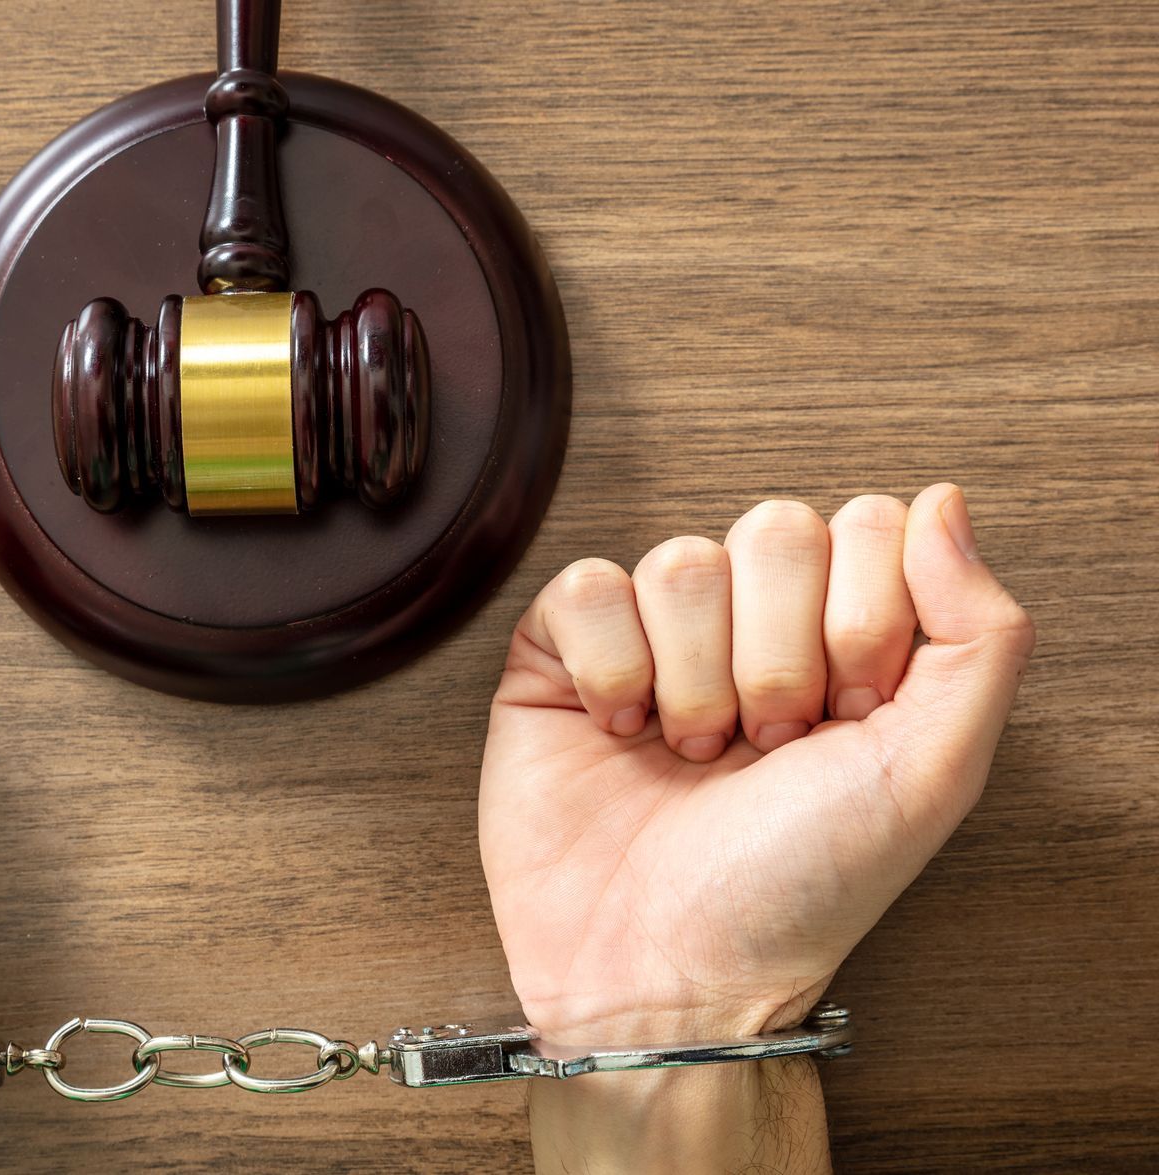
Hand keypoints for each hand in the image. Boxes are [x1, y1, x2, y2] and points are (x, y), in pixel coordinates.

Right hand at [481, 485, 1030, 1169]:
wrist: (662, 970)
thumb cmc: (798, 892)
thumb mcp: (934, 774)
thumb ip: (980, 632)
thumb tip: (943, 501)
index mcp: (849, 643)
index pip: (869, 527)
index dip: (861, 619)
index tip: (849, 717)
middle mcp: (752, 630)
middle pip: (775, 530)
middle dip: (778, 656)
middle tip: (768, 742)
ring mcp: (654, 638)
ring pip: (681, 561)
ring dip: (694, 678)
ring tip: (693, 752)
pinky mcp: (561, 656)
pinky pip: (586, 588)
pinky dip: (610, 668)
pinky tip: (619, 730)